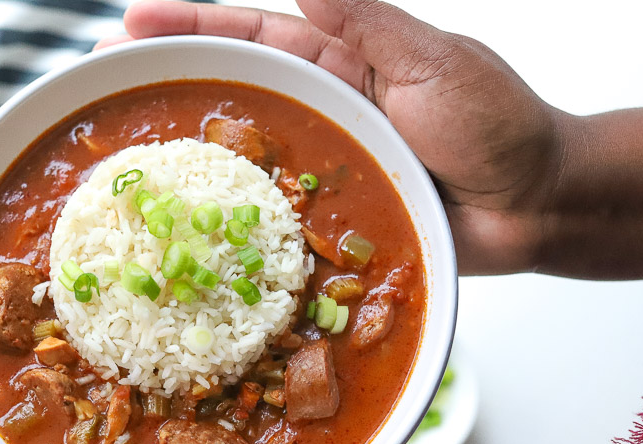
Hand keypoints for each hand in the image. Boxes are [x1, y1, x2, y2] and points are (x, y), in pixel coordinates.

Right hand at [99, 0, 642, 278]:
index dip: (196, 25)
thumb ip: (367, 19)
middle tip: (107, 78)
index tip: (135, 21)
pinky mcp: (333, 219)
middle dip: (174, 80)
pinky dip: (237, 220)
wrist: (535, 203)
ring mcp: (324, 167)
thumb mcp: (431, 58)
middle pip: (235, 91)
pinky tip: (195, 224)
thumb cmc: (495, 123)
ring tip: (129, 152)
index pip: (256, 36)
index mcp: (344, 63)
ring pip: (246, 155)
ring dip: (191, 152)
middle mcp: (325, 111)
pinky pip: (276, 217)